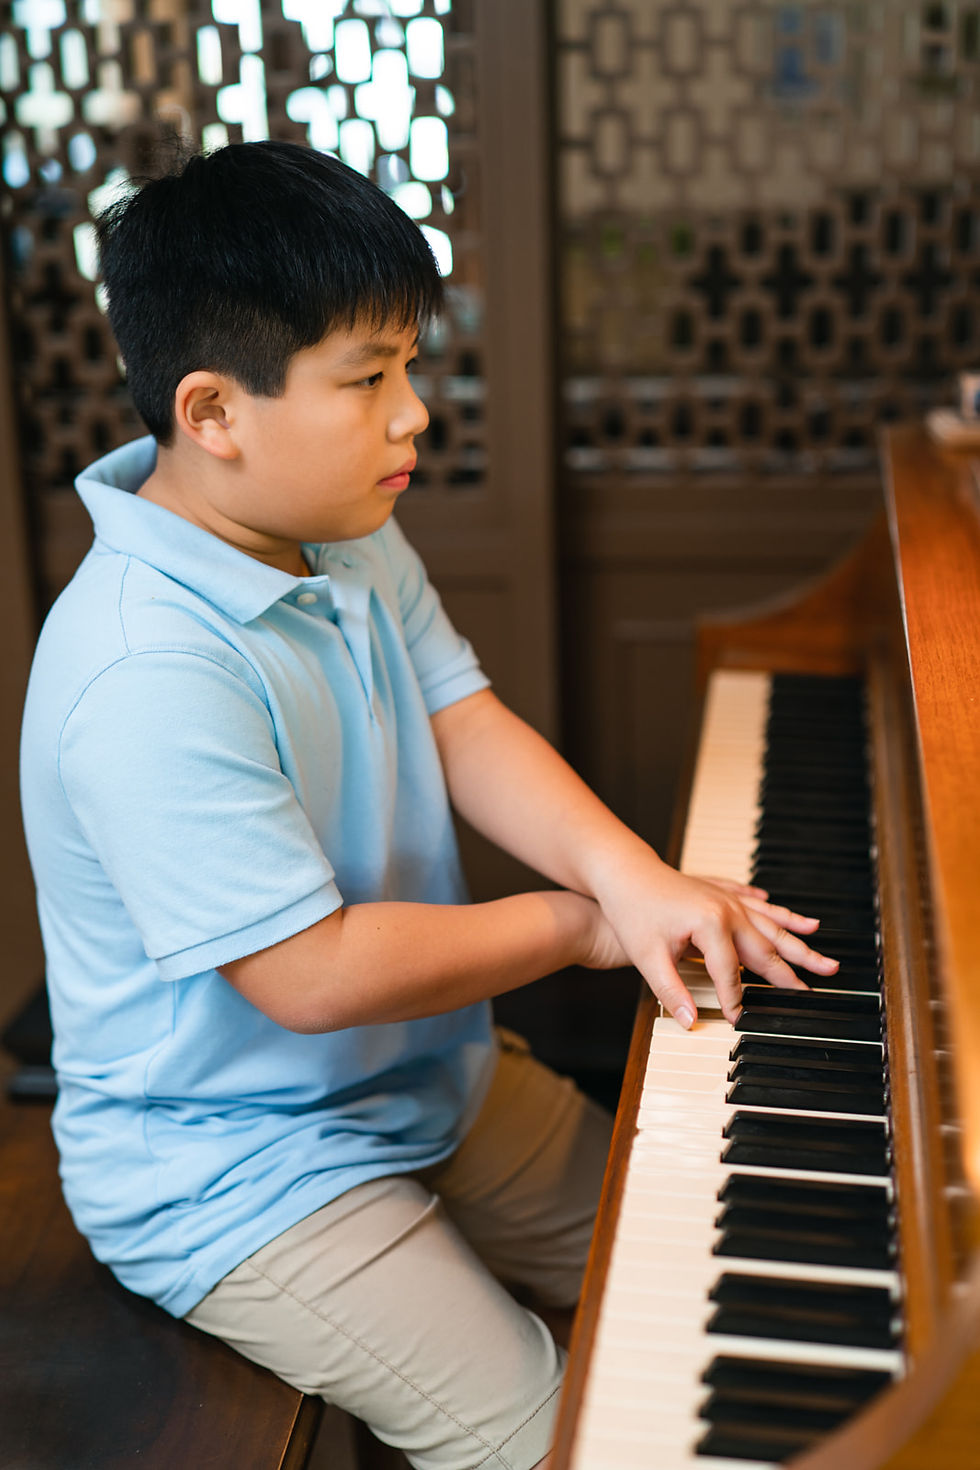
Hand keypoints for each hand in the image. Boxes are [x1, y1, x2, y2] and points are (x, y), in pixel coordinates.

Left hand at [594, 855, 838, 1027]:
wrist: (623, 869)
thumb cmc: (632, 908)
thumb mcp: (647, 957)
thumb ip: (671, 992)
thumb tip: (690, 1021)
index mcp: (711, 925)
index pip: (730, 974)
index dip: (735, 1001)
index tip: (741, 1021)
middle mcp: (727, 910)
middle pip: (765, 950)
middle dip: (793, 973)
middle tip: (818, 992)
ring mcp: (727, 899)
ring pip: (771, 927)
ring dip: (799, 944)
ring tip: (825, 959)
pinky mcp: (722, 892)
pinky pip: (759, 906)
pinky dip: (781, 915)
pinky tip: (798, 920)